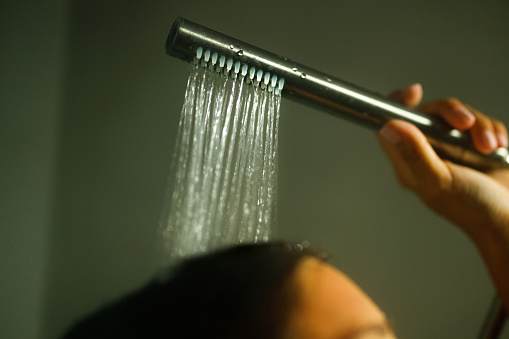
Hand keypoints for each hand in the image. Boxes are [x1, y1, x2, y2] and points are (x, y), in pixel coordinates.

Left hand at [378, 84, 508, 239]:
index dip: (398, 105)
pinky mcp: (473, 145)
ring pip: (457, 116)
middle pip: (429, 113)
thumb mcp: (439, 180)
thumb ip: (415, 153)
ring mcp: (451, 148)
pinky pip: (480, 123)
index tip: (415, 92)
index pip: (391, 125)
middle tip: (466, 125)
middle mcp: (427, 152)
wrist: (508, 218)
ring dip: (479, 127)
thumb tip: (390, 127)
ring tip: (489, 148)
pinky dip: (492, 131)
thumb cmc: (473, 208)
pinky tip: (498, 148)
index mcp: (410, 162)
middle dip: (452, 114)